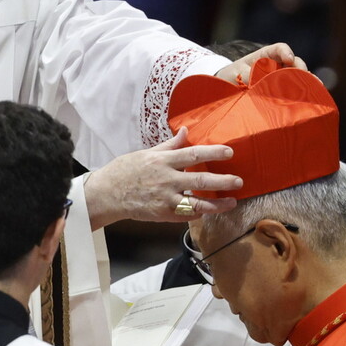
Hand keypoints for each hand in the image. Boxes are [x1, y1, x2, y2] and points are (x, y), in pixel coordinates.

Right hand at [84, 127, 241, 229]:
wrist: (107, 194)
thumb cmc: (124, 171)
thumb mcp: (146, 153)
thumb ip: (169, 145)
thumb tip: (185, 131)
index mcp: (162, 161)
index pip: (192, 154)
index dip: (213, 153)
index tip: (229, 152)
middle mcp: (166, 179)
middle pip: (200, 180)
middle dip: (222, 181)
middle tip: (238, 181)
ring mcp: (165, 199)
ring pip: (197, 203)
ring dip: (217, 204)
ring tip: (232, 202)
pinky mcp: (162, 214)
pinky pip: (186, 214)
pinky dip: (198, 213)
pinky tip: (209, 210)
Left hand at [214, 43, 307, 84]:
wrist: (228, 86)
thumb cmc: (232, 75)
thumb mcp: (236, 73)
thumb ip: (247, 76)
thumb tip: (259, 84)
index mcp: (266, 55)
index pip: (280, 49)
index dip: (286, 52)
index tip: (288, 59)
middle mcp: (278, 64)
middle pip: (295, 63)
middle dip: (301, 70)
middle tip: (304, 78)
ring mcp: (283, 77)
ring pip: (299, 76)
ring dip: (307, 82)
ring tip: (314, 89)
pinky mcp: (284, 89)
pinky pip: (296, 89)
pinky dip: (303, 92)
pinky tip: (312, 99)